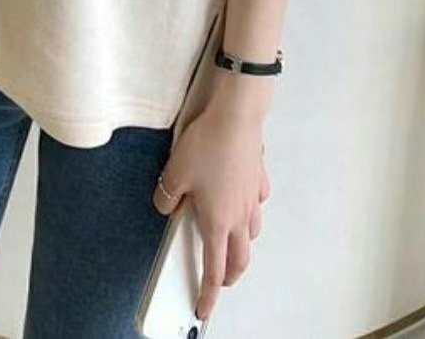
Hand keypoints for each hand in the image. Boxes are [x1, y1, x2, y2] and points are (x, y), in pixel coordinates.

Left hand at [151, 103, 270, 320]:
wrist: (236, 117)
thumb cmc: (208, 145)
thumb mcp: (174, 173)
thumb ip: (166, 196)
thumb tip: (165, 205)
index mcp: (217, 221)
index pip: (214, 269)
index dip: (209, 293)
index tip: (203, 307)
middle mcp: (239, 215)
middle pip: (240, 259)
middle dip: (231, 275)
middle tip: (220, 279)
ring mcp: (252, 198)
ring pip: (252, 232)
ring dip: (241, 243)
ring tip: (228, 239)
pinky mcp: (258, 178)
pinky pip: (256, 202)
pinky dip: (249, 208)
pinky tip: (239, 198)